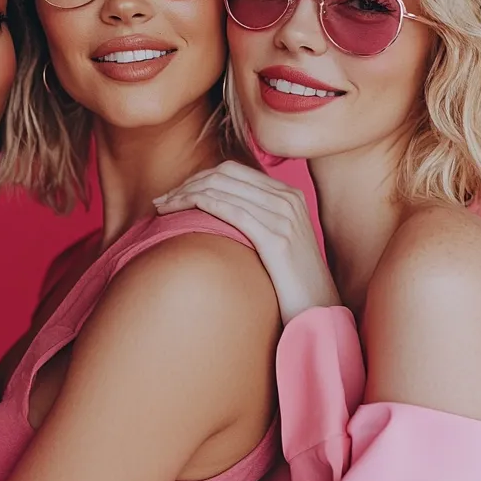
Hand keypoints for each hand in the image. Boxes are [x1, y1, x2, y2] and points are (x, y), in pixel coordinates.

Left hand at [153, 161, 340, 324]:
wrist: (319, 309)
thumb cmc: (291, 282)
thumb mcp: (277, 241)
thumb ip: (256, 220)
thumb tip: (218, 213)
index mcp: (289, 195)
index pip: (233, 171)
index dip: (198, 177)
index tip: (175, 193)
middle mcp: (288, 198)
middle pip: (224, 175)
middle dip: (187, 183)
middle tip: (162, 200)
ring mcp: (284, 216)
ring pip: (222, 188)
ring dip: (185, 194)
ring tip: (162, 207)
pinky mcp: (277, 238)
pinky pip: (230, 210)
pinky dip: (200, 205)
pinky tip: (180, 212)